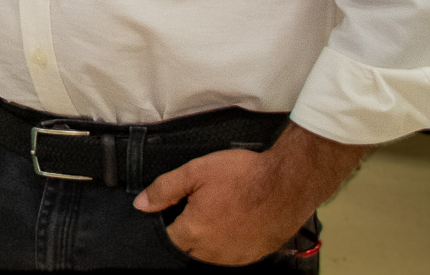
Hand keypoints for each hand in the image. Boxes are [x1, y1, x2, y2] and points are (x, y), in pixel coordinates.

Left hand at [135, 124, 366, 265]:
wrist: (288, 183)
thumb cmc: (242, 175)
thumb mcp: (195, 172)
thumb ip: (164, 189)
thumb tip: (141, 205)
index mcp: (195, 232)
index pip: (167, 239)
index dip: (164, 223)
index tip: (170, 209)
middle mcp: (213, 252)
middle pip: (188, 249)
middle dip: (185, 231)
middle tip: (195, 207)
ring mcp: (236, 257)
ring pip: (209, 255)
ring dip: (206, 239)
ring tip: (216, 212)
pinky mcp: (255, 255)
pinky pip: (231, 255)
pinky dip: (227, 242)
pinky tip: (232, 222)